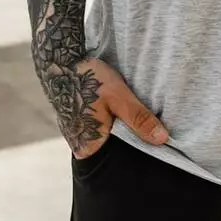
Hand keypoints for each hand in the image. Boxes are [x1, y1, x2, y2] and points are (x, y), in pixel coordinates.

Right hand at [35, 54, 169, 158]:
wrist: (58, 60)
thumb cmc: (88, 79)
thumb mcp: (119, 96)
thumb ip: (139, 118)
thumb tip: (162, 139)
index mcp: (89, 148)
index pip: (120, 160)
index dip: (136, 150)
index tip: (154, 142)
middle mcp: (79, 147)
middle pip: (113, 150)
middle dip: (129, 139)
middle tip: (144, 125)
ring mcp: (75, 135)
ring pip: (106, 138)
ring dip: (118, 128)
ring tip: (127, 114)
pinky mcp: (74, 123)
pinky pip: (96, 129)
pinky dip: (108, 121)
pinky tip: (114, 109)